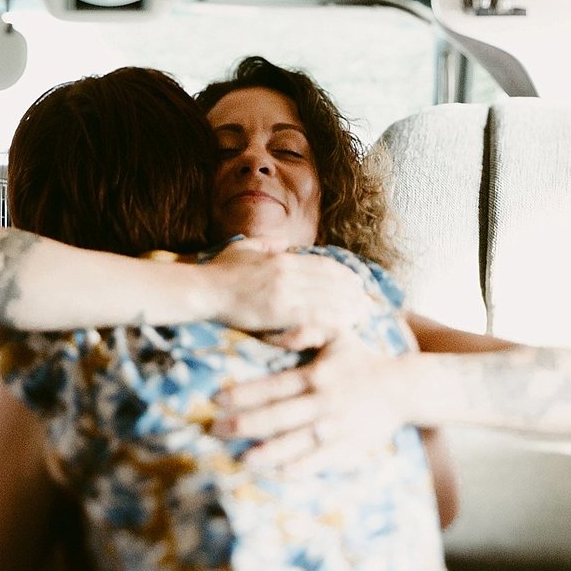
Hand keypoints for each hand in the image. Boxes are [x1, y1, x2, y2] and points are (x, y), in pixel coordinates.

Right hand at [210, 243, 377, 350]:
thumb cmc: (219, 271)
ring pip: (327, 298)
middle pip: (331, 281)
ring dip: (349, 307)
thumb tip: (278, 245)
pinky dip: (332, 320)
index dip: (344, 274)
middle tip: (369, 302)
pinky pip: (313, 316)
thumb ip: (264, 246)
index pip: (323, 265)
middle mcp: (288, 273)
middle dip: (353, 293)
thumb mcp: (244, 249)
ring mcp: (284, 292)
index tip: (358, 283)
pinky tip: (345, 326)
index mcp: (283, 258)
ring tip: (363, 315)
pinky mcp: (278, 312)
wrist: (202, 290)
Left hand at [215, 332, 413, 471]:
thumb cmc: (363, 361)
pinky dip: (296, 469)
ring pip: (295, 443)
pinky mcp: (348, 448)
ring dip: (267, 452)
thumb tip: (280, 334)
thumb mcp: (339, 335)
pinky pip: (318, 462)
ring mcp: (335, 428)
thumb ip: (309, 329)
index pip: (272, 386)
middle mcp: (323, 403)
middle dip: (244, 425)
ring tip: (241, 460)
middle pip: (277, 416)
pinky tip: (275, 474)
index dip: (243, 394)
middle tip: (215, 431)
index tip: (216, 400)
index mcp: (316, 375)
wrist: (404, 389)